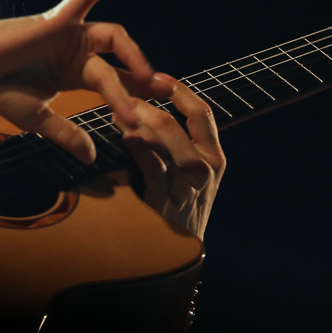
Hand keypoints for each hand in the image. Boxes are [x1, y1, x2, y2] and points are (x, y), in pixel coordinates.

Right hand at [0, 0, 170, 163]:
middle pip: (121, 63)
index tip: (154, 117)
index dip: (134, 99)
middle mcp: (77, 50)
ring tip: (147, 78)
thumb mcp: (38, 119)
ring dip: (134, 56)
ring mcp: (70, 33)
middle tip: (166, 92)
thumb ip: (67, 134)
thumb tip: (91, 158)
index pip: (113, 85)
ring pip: (114, 39)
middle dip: (145, 77)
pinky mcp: (59, 19)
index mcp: (73, 73)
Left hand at [116, 75, 225, 238]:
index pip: (202, 112)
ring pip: (164, 139)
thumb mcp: (190, 175)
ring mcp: (188, 185)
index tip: (157, 78)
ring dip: (136, 120)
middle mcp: (207, 168)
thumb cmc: (179, 207)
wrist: (181, 254)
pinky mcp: (167, 200)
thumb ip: (179, 145)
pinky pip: (152, 166)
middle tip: (124, 95)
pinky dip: (137, 147)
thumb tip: (152, 107)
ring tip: (116, 112)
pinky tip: (124, 135)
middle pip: (178, 122)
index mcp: (215, 156)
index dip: (179, 91)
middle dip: (148, 104)